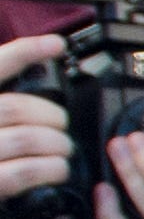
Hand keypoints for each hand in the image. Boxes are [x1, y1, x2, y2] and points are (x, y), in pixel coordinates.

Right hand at [0, 33, 70, 198]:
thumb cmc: (1, 160)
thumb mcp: (5, 123)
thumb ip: (12, 109)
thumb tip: (45, 70)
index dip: (24, 52)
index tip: (57, 45)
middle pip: (13, 106)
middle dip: (50, 115)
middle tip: (62, 126)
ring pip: (23, 138)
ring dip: (55, 144)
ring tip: (63, 151)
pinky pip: (19, 174)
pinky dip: (48, 170)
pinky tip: (57, 170)